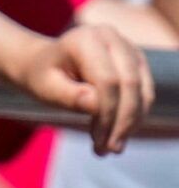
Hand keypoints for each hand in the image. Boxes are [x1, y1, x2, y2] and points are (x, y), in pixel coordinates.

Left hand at [14, 23, 154, 155]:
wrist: (43, 64)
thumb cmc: (42, 76)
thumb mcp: (45, 87)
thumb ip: (68, 95)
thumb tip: (95, 104)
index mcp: (85, 39)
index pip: (108, 80)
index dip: (108, 114)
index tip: (98, 141)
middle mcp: (111, 37)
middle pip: (130, 85)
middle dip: (123, 122)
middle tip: (109, 150)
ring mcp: (128, 48)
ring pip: (142, 92)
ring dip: (131, 124)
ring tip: (111, 147)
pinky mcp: (136, 62)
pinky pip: (145, 94)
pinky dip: (135, 117)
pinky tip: (117, 134)